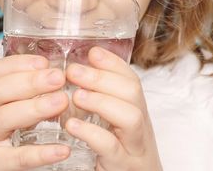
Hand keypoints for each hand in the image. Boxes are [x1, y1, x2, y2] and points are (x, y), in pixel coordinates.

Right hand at [0, 54, 70, 170]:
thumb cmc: (0, 138)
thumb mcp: (6, 110)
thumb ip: (26, 94)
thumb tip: (59, 74)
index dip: (20, 63)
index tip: (45, 62)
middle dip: (30, 81)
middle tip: (58, 78)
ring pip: (3, 119)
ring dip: (35, 107)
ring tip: (61, 102)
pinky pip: (18, 158)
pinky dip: (41, 153)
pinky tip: (62, 149)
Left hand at [65, 47, 162, 170]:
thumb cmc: (118, 159)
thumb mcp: (112, 130)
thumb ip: (99, 105)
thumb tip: (75, 76)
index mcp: (136, 115)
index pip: (132, 80)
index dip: (113, 63)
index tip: (92, 52)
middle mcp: (140, 129)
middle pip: (133, 93)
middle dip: (103, 77)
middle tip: (73, 71)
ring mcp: (134, 149)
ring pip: (131, 118)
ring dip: (101, 100)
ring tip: (76, 95)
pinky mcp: (122, 168)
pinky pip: (111, 149)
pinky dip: (92, 133)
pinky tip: (72, 125)